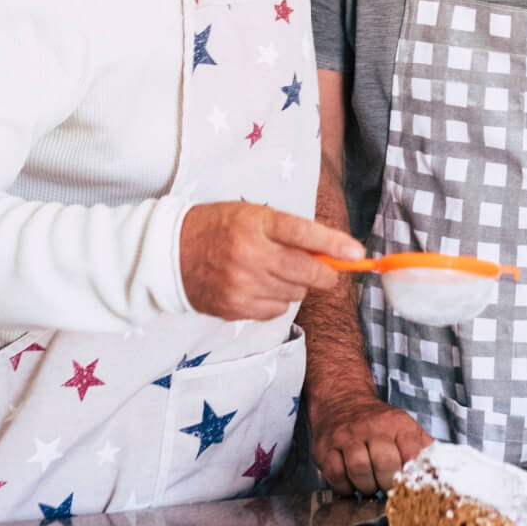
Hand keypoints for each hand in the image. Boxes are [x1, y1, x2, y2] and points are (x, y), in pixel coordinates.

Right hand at [178, 201, 363, 319]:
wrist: (168, 253)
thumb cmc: (218, 227)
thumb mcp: (253, 215)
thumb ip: (290, 231)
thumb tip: (333, 252)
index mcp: (255, 223)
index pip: (304, 234)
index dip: (334, 244)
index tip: (358, 253)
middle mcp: (250, 254)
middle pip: (306, 272)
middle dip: (324, 273)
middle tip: (325, 270)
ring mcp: (241, 284)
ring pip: (295, 294)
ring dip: (296, 285)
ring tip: (276, 272)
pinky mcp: (234, 308)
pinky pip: (275, 310)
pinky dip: (277, 300)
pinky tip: (261, 287)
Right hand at [311, 390, 432, 495]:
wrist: (342, 400)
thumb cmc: (379, 423)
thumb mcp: (406, 427)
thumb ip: (423, 448)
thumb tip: (440, 472)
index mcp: (399, 424)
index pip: (413, 453)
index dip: (412, 476)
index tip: (410, 486)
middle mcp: (373, 427)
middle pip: (385, 463)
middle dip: (388, 484)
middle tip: (387, 488)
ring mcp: (348, 437)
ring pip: (359, 469)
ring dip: (367, 487)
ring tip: (370, 486)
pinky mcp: (327, 448)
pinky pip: (336, 475)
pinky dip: (345, 488)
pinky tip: (351, 484)